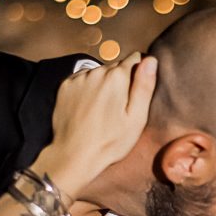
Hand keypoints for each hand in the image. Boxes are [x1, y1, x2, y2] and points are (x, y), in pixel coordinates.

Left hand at [31, 52, 156, 200]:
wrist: (74, 155)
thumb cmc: (110, 142)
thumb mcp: (136, 118)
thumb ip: (144, 86)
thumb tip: (150, 60)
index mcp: (117, 77)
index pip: (135, 59)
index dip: (139, 74)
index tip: (135, 93)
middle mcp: (96, 72)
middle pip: (115, 67)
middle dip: (120, 81)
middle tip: (118, 107)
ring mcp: (78, 79)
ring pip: (98, 72)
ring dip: (102, 84)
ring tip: (102, 110)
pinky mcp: (64, 86)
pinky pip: (82, 79)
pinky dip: (86, 88)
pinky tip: (88, 107)